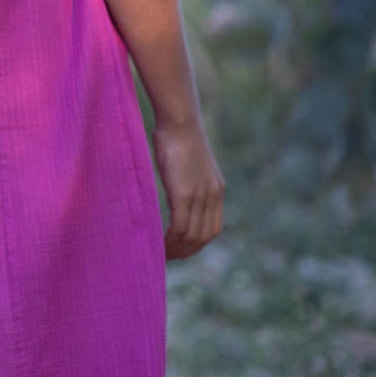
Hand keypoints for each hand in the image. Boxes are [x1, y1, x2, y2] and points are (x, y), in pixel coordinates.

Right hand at [152, 116, 224, 259]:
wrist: (179, 119)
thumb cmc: (177, 134)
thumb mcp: (188, 162)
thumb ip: (187, 180)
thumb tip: (174, 188)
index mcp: (216, 189)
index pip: (212, 229)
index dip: (197, 244)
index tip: (180, 248)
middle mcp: (212, 196)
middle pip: (204, 237)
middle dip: (187, 251)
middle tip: (168, 257)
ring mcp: (200, 196)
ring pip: (192, 236)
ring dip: (176, 249)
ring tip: (161, 254)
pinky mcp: (185, 193)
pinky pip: (180, 227)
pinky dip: (170, 240)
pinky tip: (159, 243)